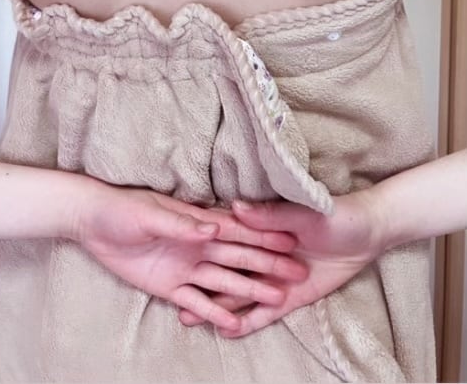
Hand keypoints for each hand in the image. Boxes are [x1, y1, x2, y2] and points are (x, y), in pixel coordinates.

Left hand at [77, 185, 308, 331]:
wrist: (90, 221)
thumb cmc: (120, 208)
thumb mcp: (148, 213)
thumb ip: (179, 222)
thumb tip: (212, 227)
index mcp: (195, 222)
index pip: (237, 231)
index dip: (265, 236)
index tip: (294, 243)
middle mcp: (196, 246)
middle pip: (239, 258)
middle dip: (268, 266)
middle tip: (299, 276)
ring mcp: (184, 267)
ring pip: (223, 282)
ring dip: (248, 291)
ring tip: (277, 301)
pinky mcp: (169, 286)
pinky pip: (196, 301)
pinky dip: (213, 312)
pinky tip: (233, 323)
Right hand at [177, 194, 386, 336]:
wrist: (370, 232)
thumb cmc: (335, 213)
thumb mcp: (302, 212)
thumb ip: (270, 214)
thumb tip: (236, 209)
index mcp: (257, 231)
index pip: (220, 241)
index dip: (194, 249)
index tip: (168, 255)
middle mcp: (258, 257)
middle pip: (220, 273)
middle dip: (195, 287)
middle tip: (172, 299)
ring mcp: (272, 279)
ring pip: (237, 296)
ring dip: (214, 308)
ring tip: (187, 318)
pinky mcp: (290, 297)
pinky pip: (264, 314)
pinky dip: (247, 321)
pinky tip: (227, 330)